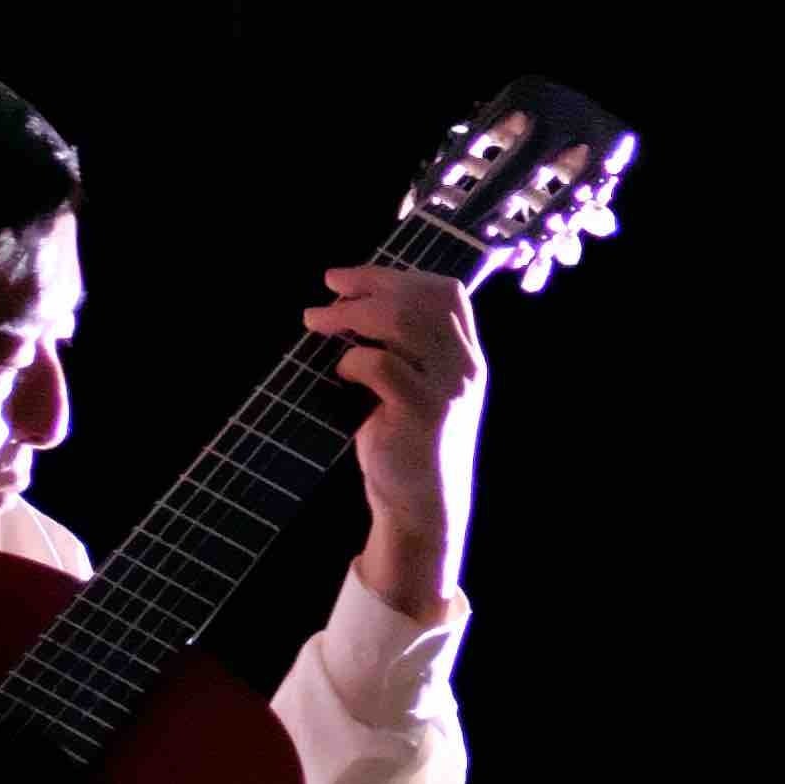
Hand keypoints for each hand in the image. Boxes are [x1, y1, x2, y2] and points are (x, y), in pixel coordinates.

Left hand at [303, 262, 485, 619]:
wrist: (422, 507)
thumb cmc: (409, 447)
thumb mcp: (418, 391)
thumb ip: (406, 352)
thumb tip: (351, 307)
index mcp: (467, 356)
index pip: (446, 292)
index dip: (398, 276)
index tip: (353, 279)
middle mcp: (465, 366)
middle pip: (420, 298)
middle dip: (368, 284)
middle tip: (327, 289)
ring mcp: (448, 388)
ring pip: (401, 321)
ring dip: (352, 314)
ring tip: (317, 321)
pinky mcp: (422, 412)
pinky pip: (380, 364)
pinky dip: (352, 360)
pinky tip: (340, 373)